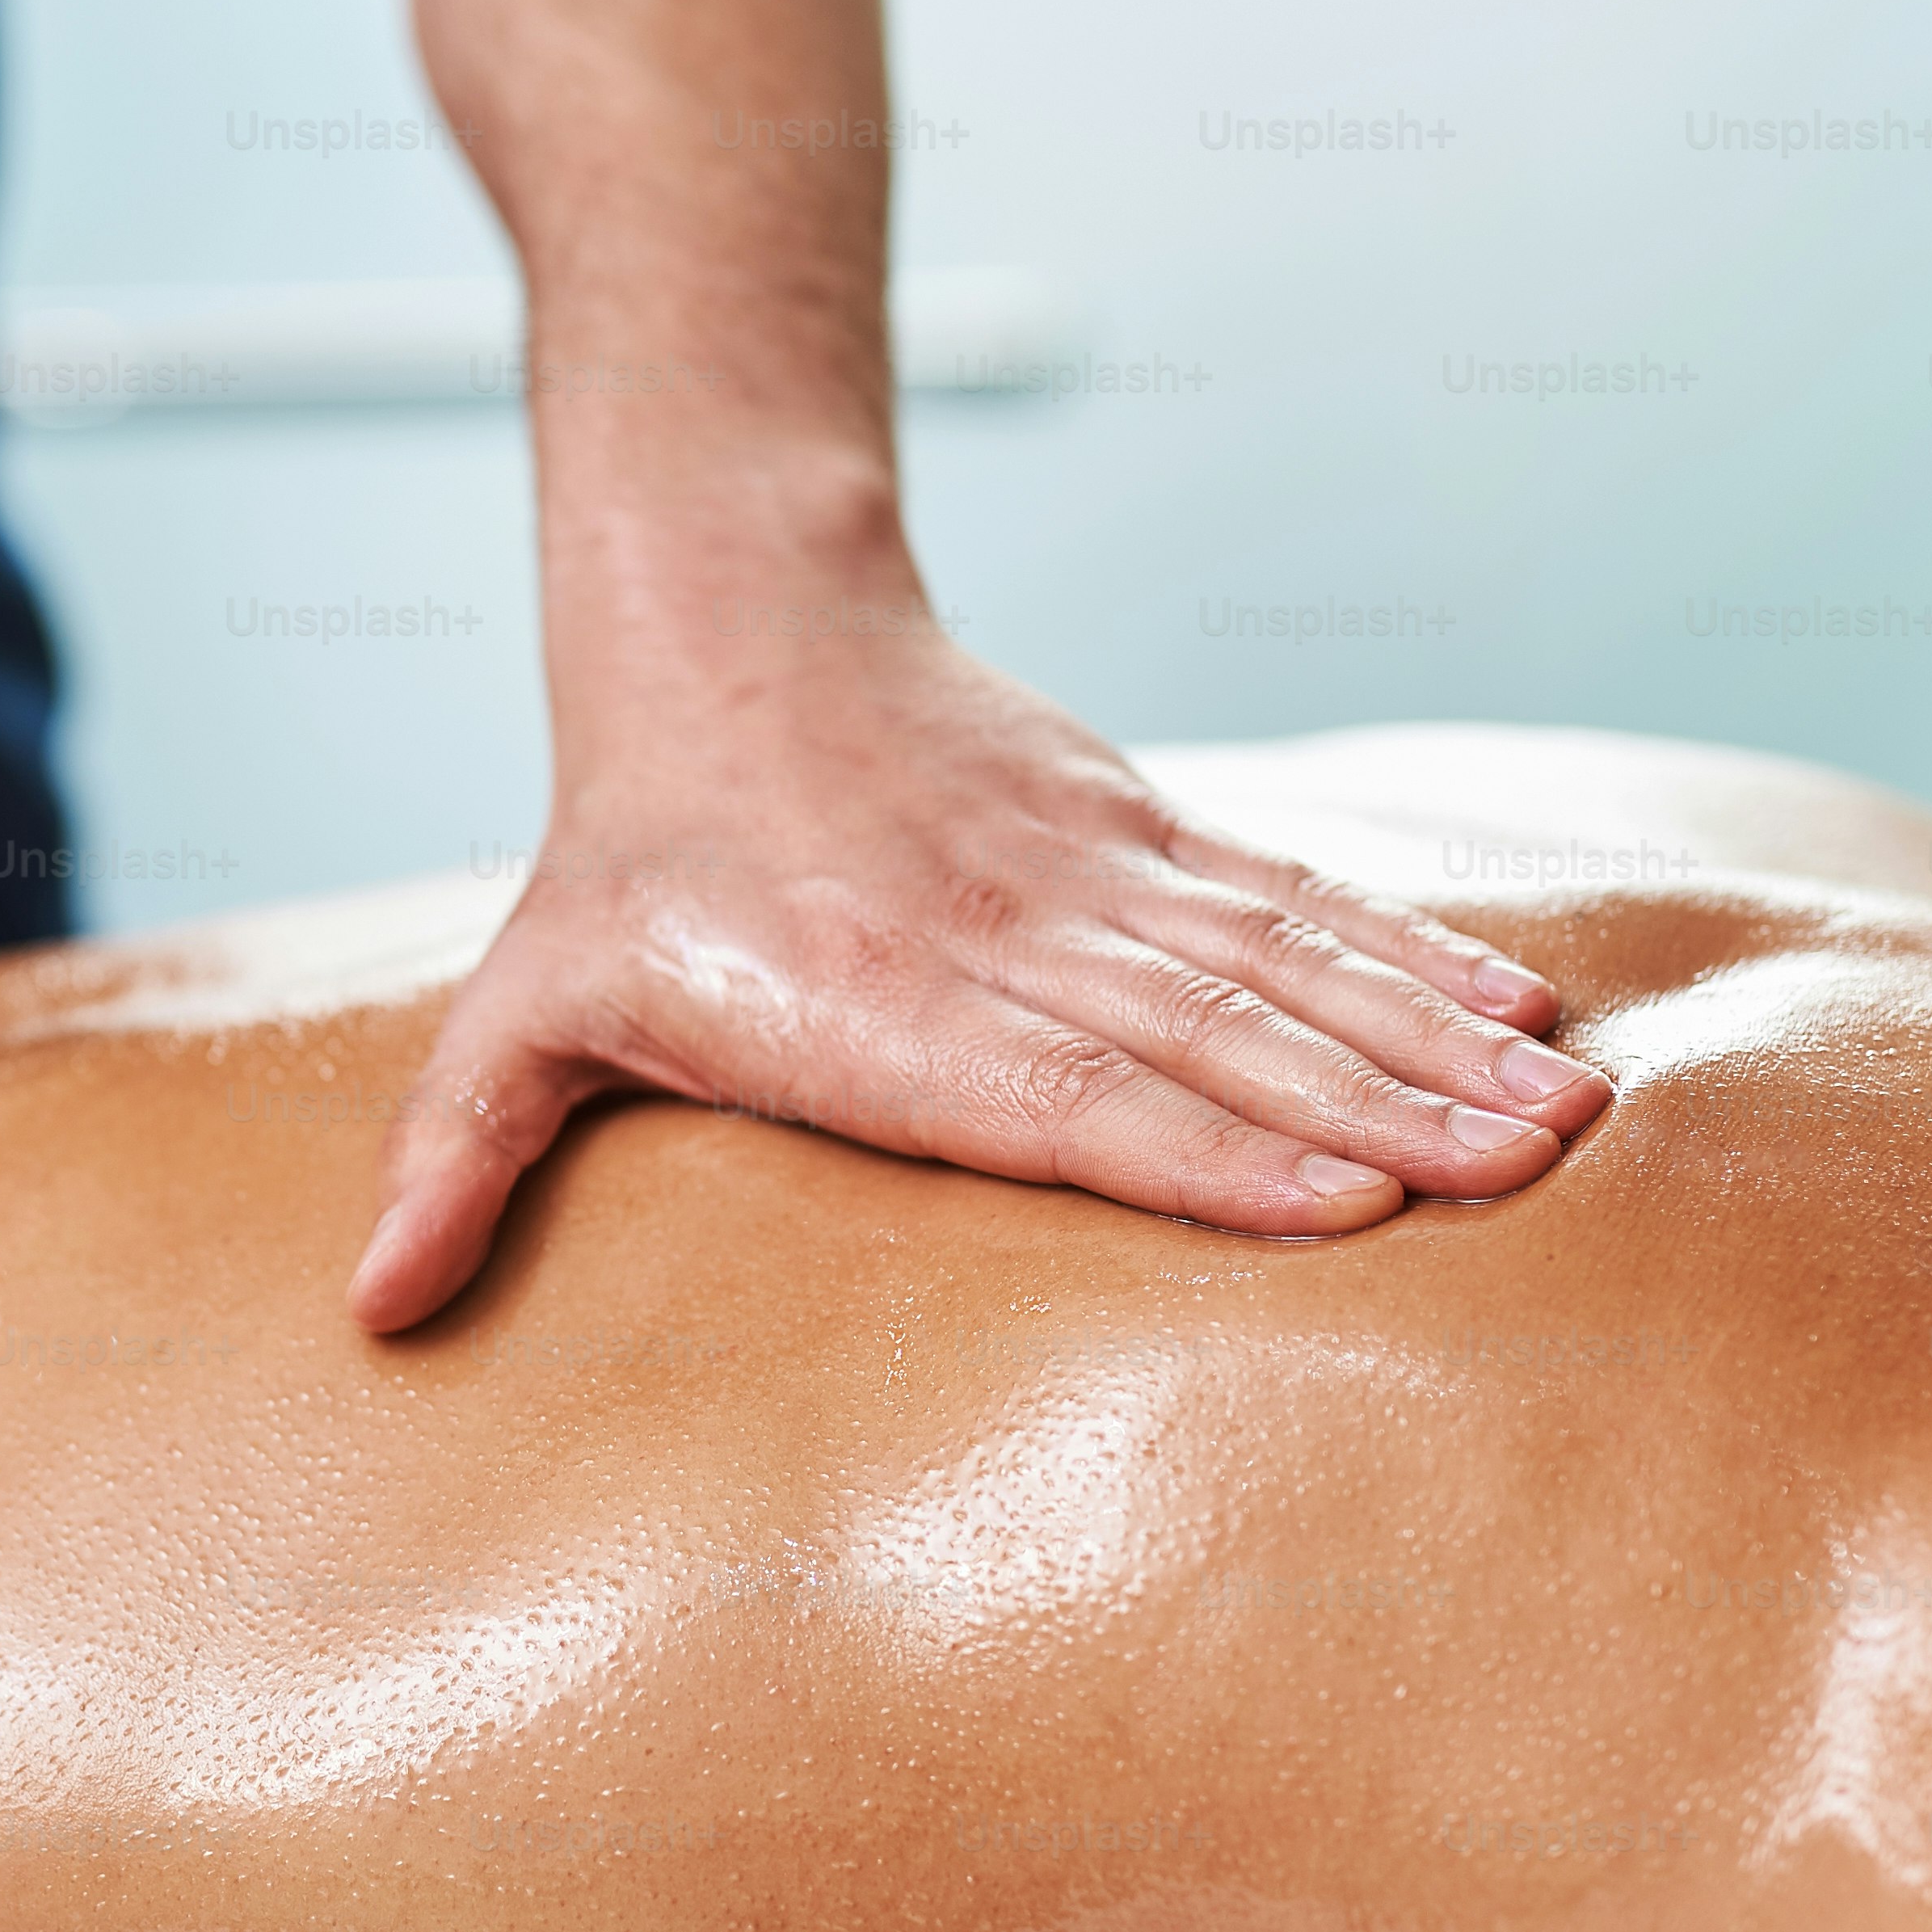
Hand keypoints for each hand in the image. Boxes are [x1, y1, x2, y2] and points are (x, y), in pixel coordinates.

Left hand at [348, 635, 1611, 1329]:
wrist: (722, 618)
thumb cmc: (623, 860)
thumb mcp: (517, 999)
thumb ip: (458, 1156)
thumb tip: (369, 1313)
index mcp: (866, 1004)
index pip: (1058, 1093)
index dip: (1202, 1151)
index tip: (1342, 1202)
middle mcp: (999, 942)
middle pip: (1212, 1035)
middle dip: (1379, 1106)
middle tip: (1525, 1171)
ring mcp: (1089, 879)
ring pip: (1283, 964)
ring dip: (1430, 1036)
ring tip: (1562, 1107)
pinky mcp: (1139, 833)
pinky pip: (1292, 899)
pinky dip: (1410, 950)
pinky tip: (1516, 1003)